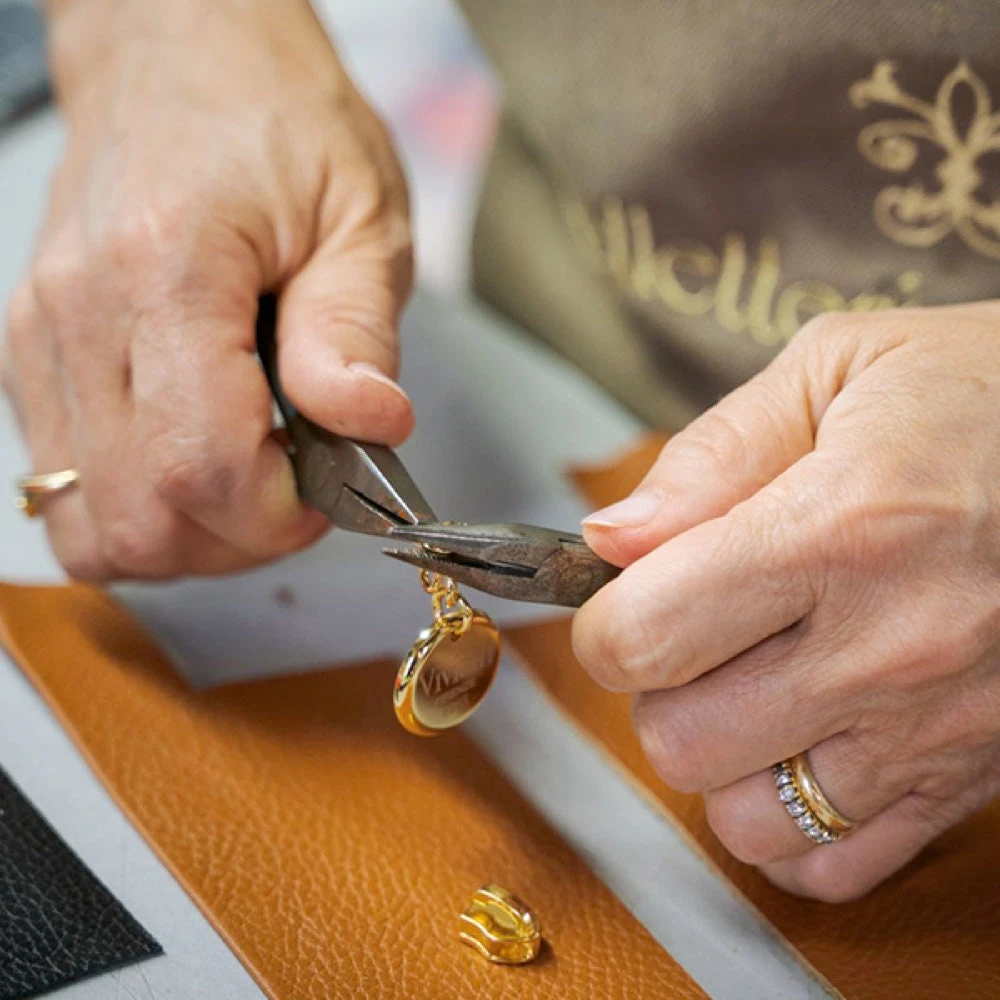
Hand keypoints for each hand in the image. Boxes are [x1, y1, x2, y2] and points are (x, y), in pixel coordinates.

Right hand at [1, 0, 412, 578]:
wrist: (180, 55)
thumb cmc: (276, 121)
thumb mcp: (359, 214)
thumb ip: (355, 330)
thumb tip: (371, 426)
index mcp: (168, 271)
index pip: (200, 464)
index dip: (275, 516)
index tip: (327, 498)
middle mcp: (80, 314)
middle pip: (137, 520)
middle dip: (234, 540)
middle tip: (296, 495)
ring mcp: (40, 341)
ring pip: (90, 528)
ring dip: (183, 538)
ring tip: (247, 485)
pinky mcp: (31, 359)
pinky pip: (67, 493)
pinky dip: (141, 510)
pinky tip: (196, 463)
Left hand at [573, 302, 999, 901]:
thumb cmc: (982, 394)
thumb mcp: (838, 369)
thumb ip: (711, 455)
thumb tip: (609, 538)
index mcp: (839, 529)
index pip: (642, 638)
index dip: (604, 623)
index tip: (620, 601)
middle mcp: (889, 647)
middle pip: (678, 740)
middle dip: (657, 689)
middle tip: (693, 636)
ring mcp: (937, 728)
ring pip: (745, 818)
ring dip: (721, 759)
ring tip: (753, 687)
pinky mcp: (973, 778)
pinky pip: (836, 868)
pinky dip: (794, 824)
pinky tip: (802, 745)